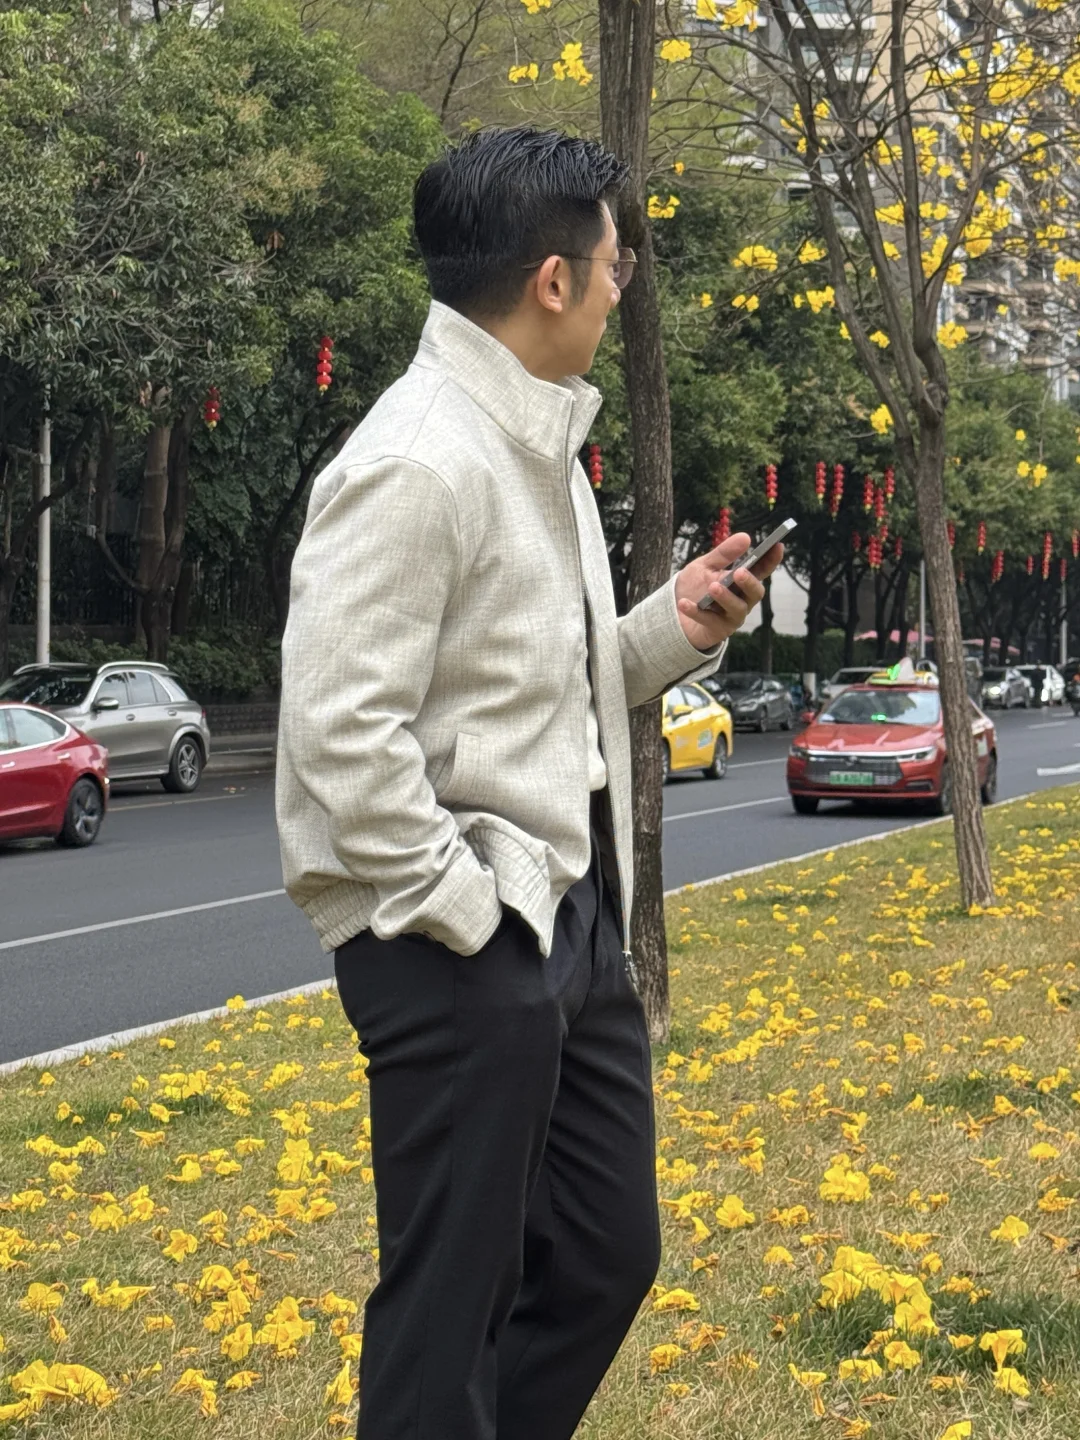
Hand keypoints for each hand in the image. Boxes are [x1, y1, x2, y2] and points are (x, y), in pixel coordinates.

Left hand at [674, 531, 783, 650]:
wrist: (672, 612)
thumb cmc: (694, 587)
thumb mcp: (705, 565)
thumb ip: (724, 553)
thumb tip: (746, 537)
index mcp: (742, 582)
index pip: (761, 571)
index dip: (771, 560)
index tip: (778, 545)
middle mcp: (742, 601)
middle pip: (755, 593)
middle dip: (749, 583)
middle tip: (739, 572)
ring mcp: (731, 618)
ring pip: (736, 609)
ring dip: (726, 598)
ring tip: (713, 587)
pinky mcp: (717, 631)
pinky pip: (708, 621)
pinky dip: (696, 611)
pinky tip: (684, 603)